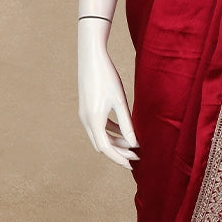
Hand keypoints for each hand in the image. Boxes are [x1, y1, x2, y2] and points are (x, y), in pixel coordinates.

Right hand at [78, 28, 138, 169]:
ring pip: (99, 136)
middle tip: (136, 156)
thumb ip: (127, 123)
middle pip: (102, 145)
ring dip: (115, 142)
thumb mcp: (120, 101)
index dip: (119, 158)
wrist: (91, 57)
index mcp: (93, 120)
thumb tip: (134, 143)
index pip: (106, 148)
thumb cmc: (107, 76)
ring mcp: (84, 114)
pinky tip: (124, 130)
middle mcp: (86, 120)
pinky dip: (110, 131)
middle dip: (118, 152)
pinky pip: (98, 127)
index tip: (132, 164)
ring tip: (133, 145)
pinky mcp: (86, 108)